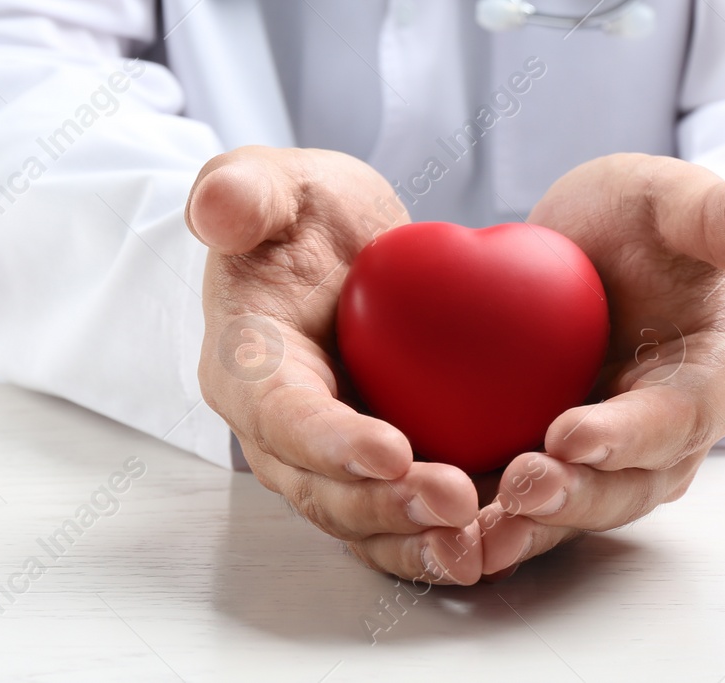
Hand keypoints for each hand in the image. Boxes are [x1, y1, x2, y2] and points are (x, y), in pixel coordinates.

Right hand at [188, 146, 484, 583]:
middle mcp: (280, 430)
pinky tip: (508, 536)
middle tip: (457, 501)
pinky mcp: (379, 467)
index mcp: (245, 367)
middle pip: (324, 490)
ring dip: (421, 540)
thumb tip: (216, 208)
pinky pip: (408, 514)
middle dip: (386, 507)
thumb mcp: (269, 183)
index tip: (392, 452)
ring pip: (366, 521)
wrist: (334, 246)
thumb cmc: (297, 213)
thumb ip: (242, 190)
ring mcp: (330, 458)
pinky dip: (450, 535)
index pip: (281, 416)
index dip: (331, 443)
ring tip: (484, 541)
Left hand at [477, 153, 724, 577]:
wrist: (585, 247)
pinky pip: (523, 511)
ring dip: (528, 530)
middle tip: (519, 486)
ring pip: (573, 512)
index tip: (572, 433)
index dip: (628, 435)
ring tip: (473, 533)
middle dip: (575, 496)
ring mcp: (606, 464)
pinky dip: (486, 527)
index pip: (675, 419)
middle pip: (626, 486)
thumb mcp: (675, 200)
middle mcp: (662, 441)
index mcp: (706, 384)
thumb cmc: (641, 222)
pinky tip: (436, 534)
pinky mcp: (552, 468)